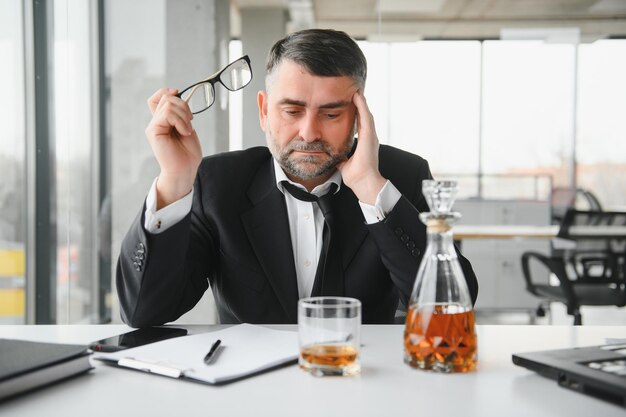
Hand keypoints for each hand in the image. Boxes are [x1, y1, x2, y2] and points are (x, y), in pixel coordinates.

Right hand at [145, 88, 201, 208]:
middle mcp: (156, 122)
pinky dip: (180, 121)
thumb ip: (179, 112)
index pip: (159, 97)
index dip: (168, 92)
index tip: (181, 100)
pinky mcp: (153, 131)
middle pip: (166, 97)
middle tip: (189, 123)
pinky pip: (167, 114)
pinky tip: (184, 132)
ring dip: (184, 115)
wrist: (184, 170)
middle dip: (184, 106)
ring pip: (168, 104)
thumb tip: (175, 93)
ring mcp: (153, 126)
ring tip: (187, 130)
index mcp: (163, 120)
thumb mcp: (186, 126)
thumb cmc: (187, 153)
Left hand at [337, 91, 385, 204]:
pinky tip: (358, 97)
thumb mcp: (344, 163)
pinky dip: (362, 106)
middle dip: (360, 105)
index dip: (356, 114)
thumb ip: (341, 158)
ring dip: (361, 102)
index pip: (360, 125)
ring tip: (356, 92)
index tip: (351, 106)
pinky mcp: (369, 136)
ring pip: (366, 114)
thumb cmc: (356, 176)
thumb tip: (333, 157)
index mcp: (364, 143)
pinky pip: (365, 117)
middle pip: (364, 117)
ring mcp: (371, 136)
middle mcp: (370, 138)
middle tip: (355, 93)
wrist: (363, 182)